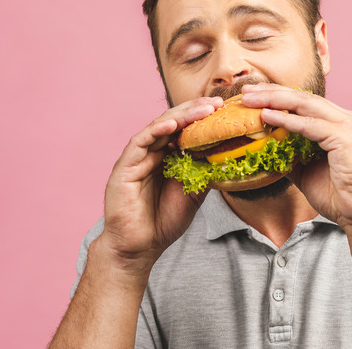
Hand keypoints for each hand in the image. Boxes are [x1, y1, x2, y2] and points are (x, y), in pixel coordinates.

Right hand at [96, 96, 223, 275]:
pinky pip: (140, 142)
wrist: (140, 247)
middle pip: (173, 123)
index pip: (184, 130)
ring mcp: (137, 158)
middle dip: (195, 111)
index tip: (224, 111)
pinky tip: (173, 125)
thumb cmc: (163, 222)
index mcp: (166, 157)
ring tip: (202, 110)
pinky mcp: (124, 166)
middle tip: (217, 104)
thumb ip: (204, 173)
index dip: (202, 119)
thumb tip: (227, 156)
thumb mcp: (194, 194)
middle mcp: (151, 153)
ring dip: (181, 117)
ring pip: (159, 127)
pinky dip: (156, 131)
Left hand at [240, 84, 351, 228]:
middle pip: (303, 97)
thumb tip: (265, 151)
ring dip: (274, 100)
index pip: (304, 102)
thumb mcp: (306, 171)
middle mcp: (345, 119)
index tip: (252, 96)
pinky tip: (267, 117)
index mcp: (338, 124)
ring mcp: (347, 126)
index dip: (276, 96)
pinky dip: (287, 120)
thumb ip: (289, 156)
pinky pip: (310, 125)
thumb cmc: (340, 196)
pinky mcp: (345, 138)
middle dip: (271, 92)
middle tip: (246, 90)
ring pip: (305, 105)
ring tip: (250, 100)